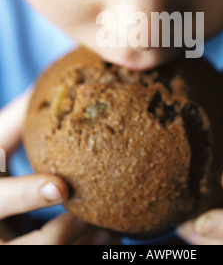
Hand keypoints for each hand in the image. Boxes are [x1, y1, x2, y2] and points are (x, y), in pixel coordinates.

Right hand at [0, 89, 118, 244]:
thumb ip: (15, 120)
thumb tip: (46, 81)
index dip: (26, 195)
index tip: (61, 186)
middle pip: (22, 247)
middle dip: (58, 234)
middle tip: (86, 217)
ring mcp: (7, 245)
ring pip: (42, 255)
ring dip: (78, 245)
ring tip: (106, 230)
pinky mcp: (23, 250)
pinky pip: (56, 258)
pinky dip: (83, 250)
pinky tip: (106, 237)